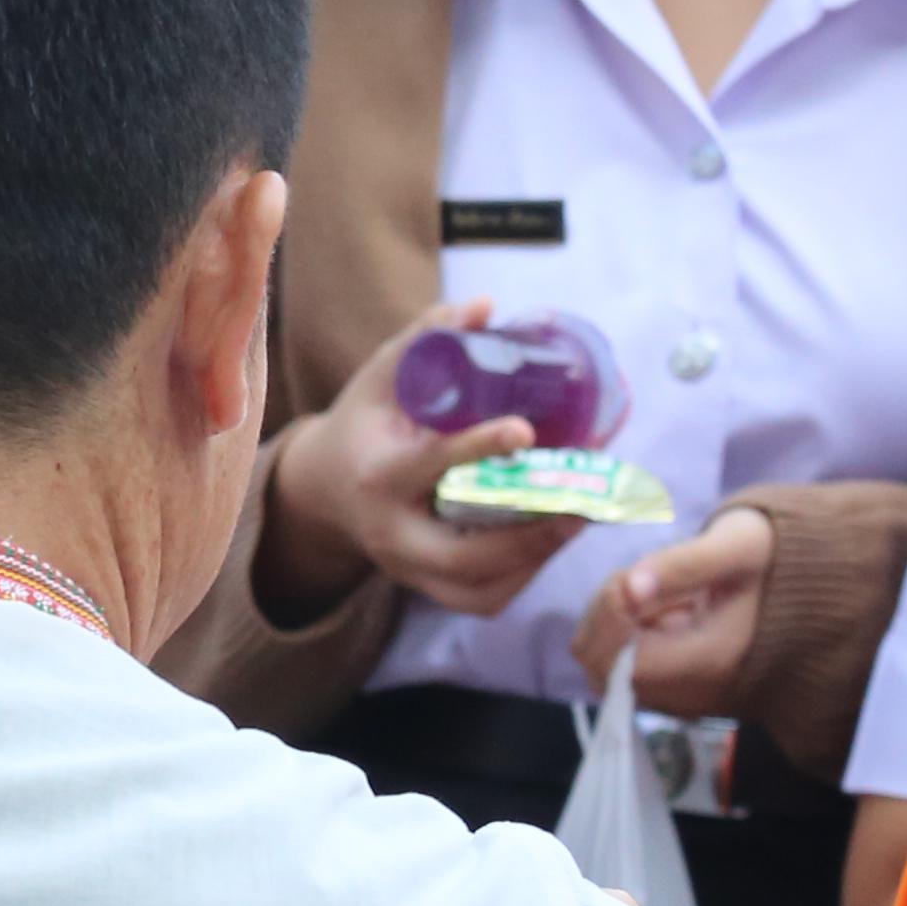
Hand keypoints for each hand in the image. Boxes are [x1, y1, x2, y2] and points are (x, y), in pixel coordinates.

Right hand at [258, 296, 583, 620]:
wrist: (324, 492)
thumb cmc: (362, 426)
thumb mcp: (380, 379)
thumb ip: (427, 340)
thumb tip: (485, 307)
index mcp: (375, 478)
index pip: (428, 467)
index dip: (477, 449)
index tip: (526, 431)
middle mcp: (390, 537)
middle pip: (464, 556)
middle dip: (531, 534)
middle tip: (582, 499)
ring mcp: (408, 572)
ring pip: (481, 588)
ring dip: (537, 557)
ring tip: (581, 515)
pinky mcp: (427, 590)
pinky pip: (484, 599)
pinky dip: (525, 573)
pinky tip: (554, 538)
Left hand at [574, 505, 770, 713]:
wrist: (810, 586)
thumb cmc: (775, 558)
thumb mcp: (737, 546)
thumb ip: (684, 565)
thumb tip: (631, 587)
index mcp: (708, 665)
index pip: (619, 664)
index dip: (608, 619)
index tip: (632, 577)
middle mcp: (692, 695)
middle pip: (602, 670)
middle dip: (604, 618)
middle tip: (638, 578)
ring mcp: (682, 697)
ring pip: (606, 668)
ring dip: (612, 623)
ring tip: (652, 586)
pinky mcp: (676, 690)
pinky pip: (624, 668)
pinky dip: (624, 632)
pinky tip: (657, 604)